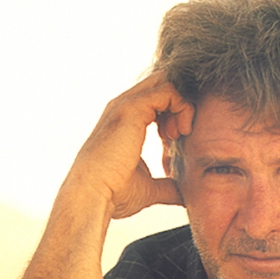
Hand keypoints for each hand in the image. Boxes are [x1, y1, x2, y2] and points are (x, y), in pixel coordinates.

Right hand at [63, 71, 194, 220]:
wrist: (94, 195)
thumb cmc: (115, 193)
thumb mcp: (149, 187)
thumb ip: (167, 186)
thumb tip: (185, 194)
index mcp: (126, 120)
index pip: (158, 98)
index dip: (174, 113)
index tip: (175, 141)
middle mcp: (125, 107)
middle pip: (163, 84)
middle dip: (181, 104)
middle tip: (182, 133)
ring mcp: (127, 104)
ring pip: (167, 83)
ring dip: (183, 106)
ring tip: (180, 133)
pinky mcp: (133, 108)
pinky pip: (169, 91)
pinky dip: (182, 107)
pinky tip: (179, 132)